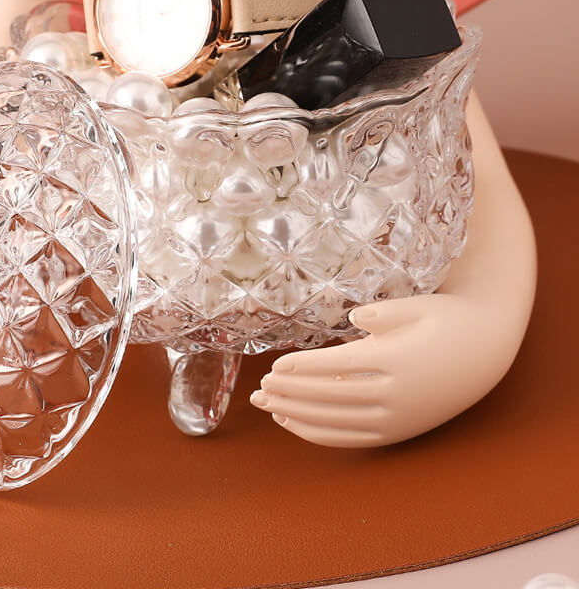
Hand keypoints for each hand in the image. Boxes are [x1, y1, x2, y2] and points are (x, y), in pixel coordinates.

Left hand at [250, 292, 517, 446]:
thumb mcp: (418, 306)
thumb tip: (353, 321)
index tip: (275, 366)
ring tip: (266, 405)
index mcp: (397, 360)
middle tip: (258, 389)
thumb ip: (383, 314)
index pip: (338, 367)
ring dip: (297, 415)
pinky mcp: (399, 430)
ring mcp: (398, 417)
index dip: (304, 368)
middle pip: (330, 398)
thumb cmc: (446, 319)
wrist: (486, 351)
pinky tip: (292, 423)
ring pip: (336, 422)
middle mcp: (395, 394)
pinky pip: (351, 438)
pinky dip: (318, 434)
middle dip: (290, 394)